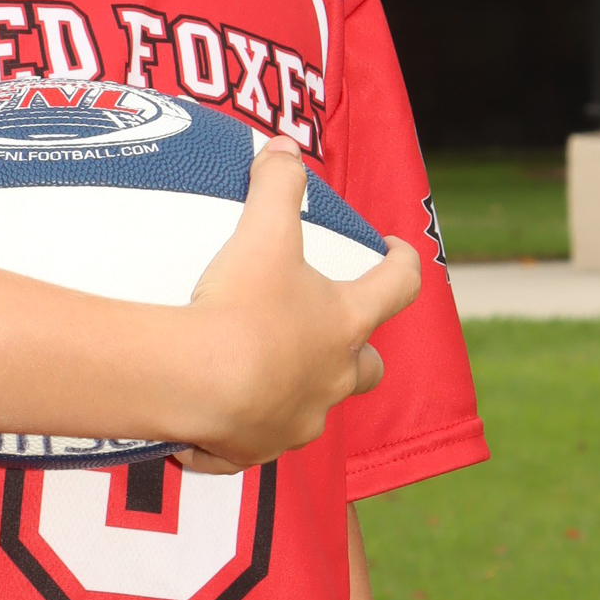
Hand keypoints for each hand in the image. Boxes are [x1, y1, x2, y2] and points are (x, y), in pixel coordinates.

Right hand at [178, 139, 420, 472]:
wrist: (196, 382)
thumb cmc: (241, 308)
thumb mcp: (261, 235)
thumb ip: (277, 186)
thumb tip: (283, 149)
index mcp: (344, 324)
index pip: (397, 288)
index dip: (403, 264)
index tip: (397, 249)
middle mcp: (332, 378)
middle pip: (368, 368)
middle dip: (359, 351)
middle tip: (335, 331)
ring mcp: (297, 420)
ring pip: (313, 409)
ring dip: (298, 390)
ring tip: (262, 371)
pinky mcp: (252, 450)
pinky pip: (249, 444)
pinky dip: (235, 431)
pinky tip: (209, 416)